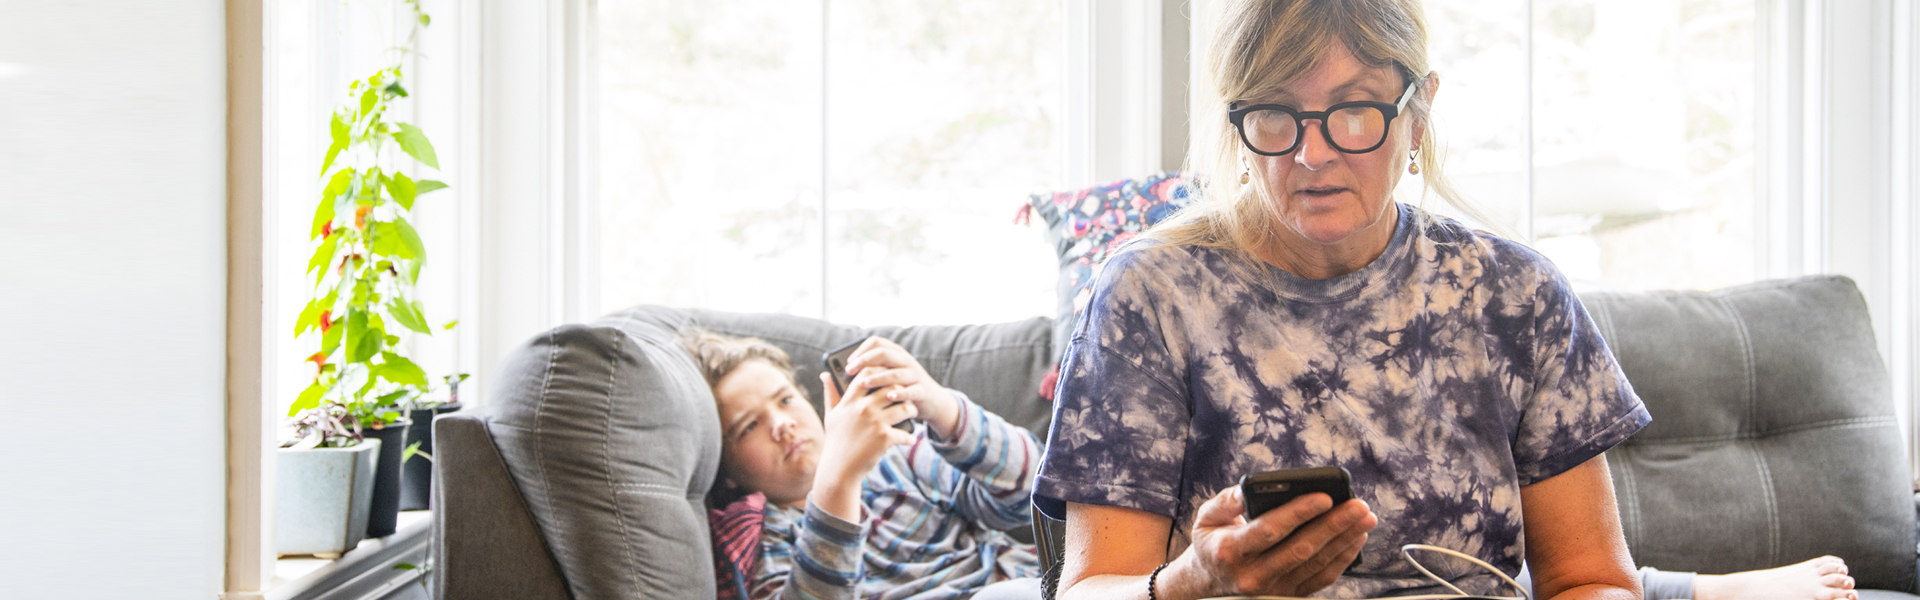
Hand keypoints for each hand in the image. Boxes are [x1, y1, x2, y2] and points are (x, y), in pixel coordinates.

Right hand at [808, 370, 916, 520]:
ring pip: (904, 407)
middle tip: (907, 395)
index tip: (890, 375)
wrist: (839, 469)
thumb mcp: (831, 415)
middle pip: (892, 387)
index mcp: (850, 400)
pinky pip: (905, 433)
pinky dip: (909, 437)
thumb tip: (825, 374)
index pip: (869, 373)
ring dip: (911, 410)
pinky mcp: (884, 437)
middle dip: (902, 390)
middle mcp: (863, 408)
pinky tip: (910, 439)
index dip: (882, 370)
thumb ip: (831, 393)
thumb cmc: (836, 440)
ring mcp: (875, 422)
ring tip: (911, 413)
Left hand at [840, 337, 960, 438]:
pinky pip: (912, 389)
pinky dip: (900, 393)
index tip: (848, 362)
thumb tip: (825, 375)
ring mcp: (915, 375)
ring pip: (897, 372)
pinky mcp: (923, 390)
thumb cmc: (899, 391)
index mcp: (894, 354)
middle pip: (885, 353)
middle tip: (850, 371)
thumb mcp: (883, 379)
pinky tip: (889, 397)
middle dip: (865, 361)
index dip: (861, 350)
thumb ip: (860, 376)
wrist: (931, 402)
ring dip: (879, 377)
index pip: (877, 342)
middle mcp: (905, 361)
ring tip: (864, 383)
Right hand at [1168, 485, 1375, 597]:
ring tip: (1364, 519)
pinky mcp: (1286, 596)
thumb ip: (1227, 501)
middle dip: (1334, 525)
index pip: (1270, 530)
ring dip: (1344, 540)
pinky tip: (1355, 539)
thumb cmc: (1212, 542)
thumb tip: (1251, 487)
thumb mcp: (1207, 518)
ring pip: (1315, 564)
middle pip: (1300, 549)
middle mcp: (1252, 575)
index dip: (1299, 513)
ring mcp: (1272, 589)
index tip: (1325, 497)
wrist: (1208, 582)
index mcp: (1230, 551)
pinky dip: (1342, 559)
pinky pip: (1320, 579)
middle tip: (1358, 506)